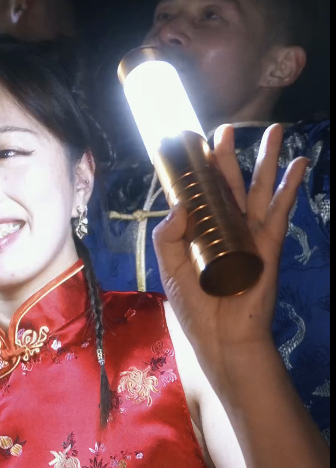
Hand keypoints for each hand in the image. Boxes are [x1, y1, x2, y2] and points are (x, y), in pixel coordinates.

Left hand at [153, 124, 308, 387]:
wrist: (222, 339)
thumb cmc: (196, 307)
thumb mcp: (171, 268)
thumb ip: (169, 236)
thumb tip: (179, 205)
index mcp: (203, 231)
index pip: (201, 192)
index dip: (197, 168)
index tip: (191, 140)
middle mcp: (228, 226)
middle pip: (230, 182)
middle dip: (228, 155)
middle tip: (226, 128)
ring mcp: (250, 233)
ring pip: (260, 188)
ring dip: (268, 159)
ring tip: (276, 130)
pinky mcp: (269, 245)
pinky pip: (280, 210)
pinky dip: (290, 187)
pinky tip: (299, 164)